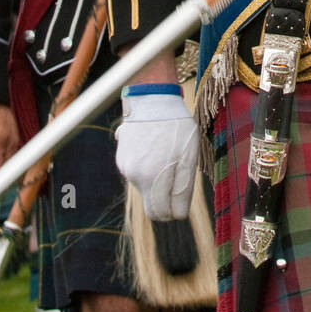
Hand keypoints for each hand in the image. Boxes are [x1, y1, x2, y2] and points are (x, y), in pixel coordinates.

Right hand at [115, 90, 197, 219]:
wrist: (153, 98)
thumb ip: (182, 188)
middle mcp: (134, 177)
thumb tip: (177, 213)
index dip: (175, 212)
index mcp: (152, 179)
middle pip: (152, 201)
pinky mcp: (121, 157)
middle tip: (179, 178)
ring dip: (156, 177)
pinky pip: (137, 170)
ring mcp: (125, 167)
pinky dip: (147, 165)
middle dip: (165, 198)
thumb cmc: (176, 127)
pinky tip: (155, 146)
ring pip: (145, 185)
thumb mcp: (189, 158)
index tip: (182, 202)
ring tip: (167, 152)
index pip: (161, 213)